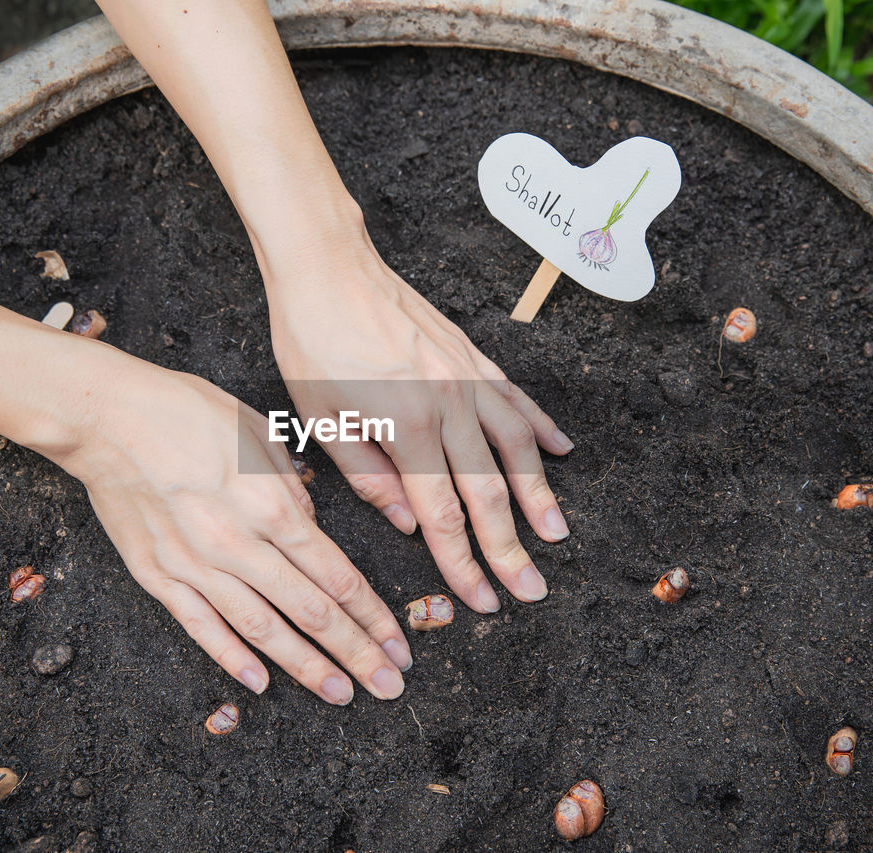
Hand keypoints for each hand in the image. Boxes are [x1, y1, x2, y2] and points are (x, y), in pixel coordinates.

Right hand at [57, 357, 411, 703]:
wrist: (106, 416)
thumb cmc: (187, 413)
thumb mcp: (260, 434)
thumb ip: (293, 491)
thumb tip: (314, 532)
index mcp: (271, 506)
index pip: (336, 575)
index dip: (372, 615)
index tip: (397, 644)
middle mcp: (238, 543)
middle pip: (310, 611)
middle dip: (355, 653)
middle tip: (386, 685)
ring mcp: (195, 564)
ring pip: (261, 629)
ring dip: (304, 667)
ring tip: (338, 693)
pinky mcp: (157, 574)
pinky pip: (200, 625)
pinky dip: (231, 657)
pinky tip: (259, 683)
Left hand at [265, 235, 573, 613]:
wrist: (328, 267)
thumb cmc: (313, 342)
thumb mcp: (321, 420)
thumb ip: (369, 477)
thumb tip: (407, 523)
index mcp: (406, 427)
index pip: (443, 514)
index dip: (464, 563)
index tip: (483, 598)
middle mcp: (449, 404)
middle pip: (489, 492)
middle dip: (511, 548)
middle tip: (532, 589)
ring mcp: (467, 377)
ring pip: (517, 447)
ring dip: (539, 495)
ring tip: (556, 533)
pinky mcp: (472, 355)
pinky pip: (516, 399)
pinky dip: (540, 428)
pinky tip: (559, 452)